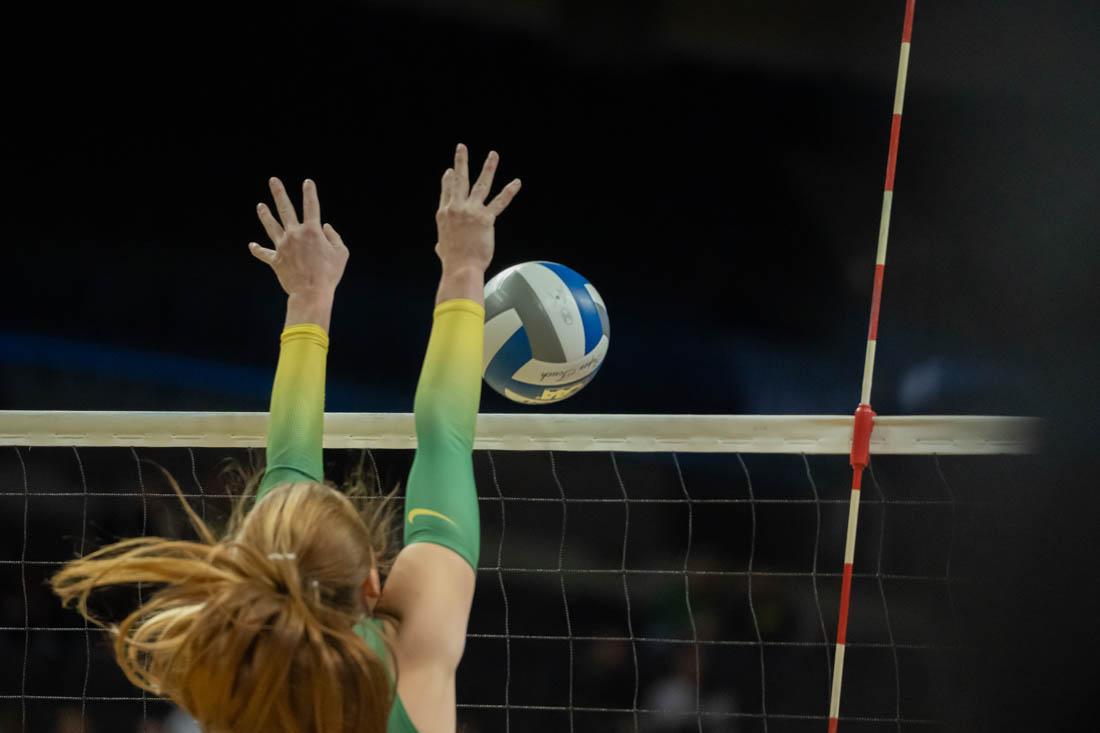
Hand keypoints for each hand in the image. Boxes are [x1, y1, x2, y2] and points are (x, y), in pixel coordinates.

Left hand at [250, 178, 348, 298]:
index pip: (311, 206)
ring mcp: (282, 246)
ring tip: (260, 206)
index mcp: (312, 231)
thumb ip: (335, 237)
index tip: (307, 182)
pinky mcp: (275, 260)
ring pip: (270, 226)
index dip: (310, 192)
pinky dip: (258, 250)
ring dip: (265, 215)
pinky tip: (252, 245)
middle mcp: (294, 234)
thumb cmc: (330, 274)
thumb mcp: (341, 253)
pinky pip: (264, 253)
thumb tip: (326, 227)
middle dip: (279, 193)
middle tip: (273, 180)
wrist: (311, 292)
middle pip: (284, 209)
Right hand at [435, 144, 520, 273]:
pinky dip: (509, 192)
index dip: (448, 179)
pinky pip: (500, 202)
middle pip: (459, 180)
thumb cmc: (452, 262)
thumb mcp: (442, 248)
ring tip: (493, 155)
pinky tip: (516, 182)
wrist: (461, 267)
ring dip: (488, 167)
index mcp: (444, 215)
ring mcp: (471, 211)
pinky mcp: (486, 218)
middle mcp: (455, 208)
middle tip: (461, 148)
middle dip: (461, 162)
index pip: (446, 191)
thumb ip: (442, 243)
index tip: (450, 170)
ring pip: (481, 184)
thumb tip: (440, 247)